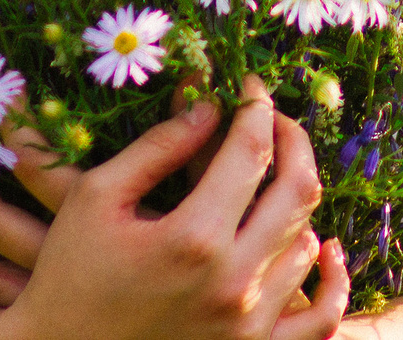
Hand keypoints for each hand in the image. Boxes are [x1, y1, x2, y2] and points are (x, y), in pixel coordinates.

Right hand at [0, 75, 349, 339]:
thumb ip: (157, 148)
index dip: (256, 107)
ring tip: (272, 177)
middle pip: (297, 191)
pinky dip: (333, 280)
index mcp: (193, 238)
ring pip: (309, 244)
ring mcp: (249, 325)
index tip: (249, 87)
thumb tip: (208, 105)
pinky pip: (321, 318)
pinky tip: (327, 250)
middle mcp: (233, 283)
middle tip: (273, 118)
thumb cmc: (68, 276)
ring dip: (296, 201)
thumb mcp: (95, 197)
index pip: (251, 151)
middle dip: (292, 140)